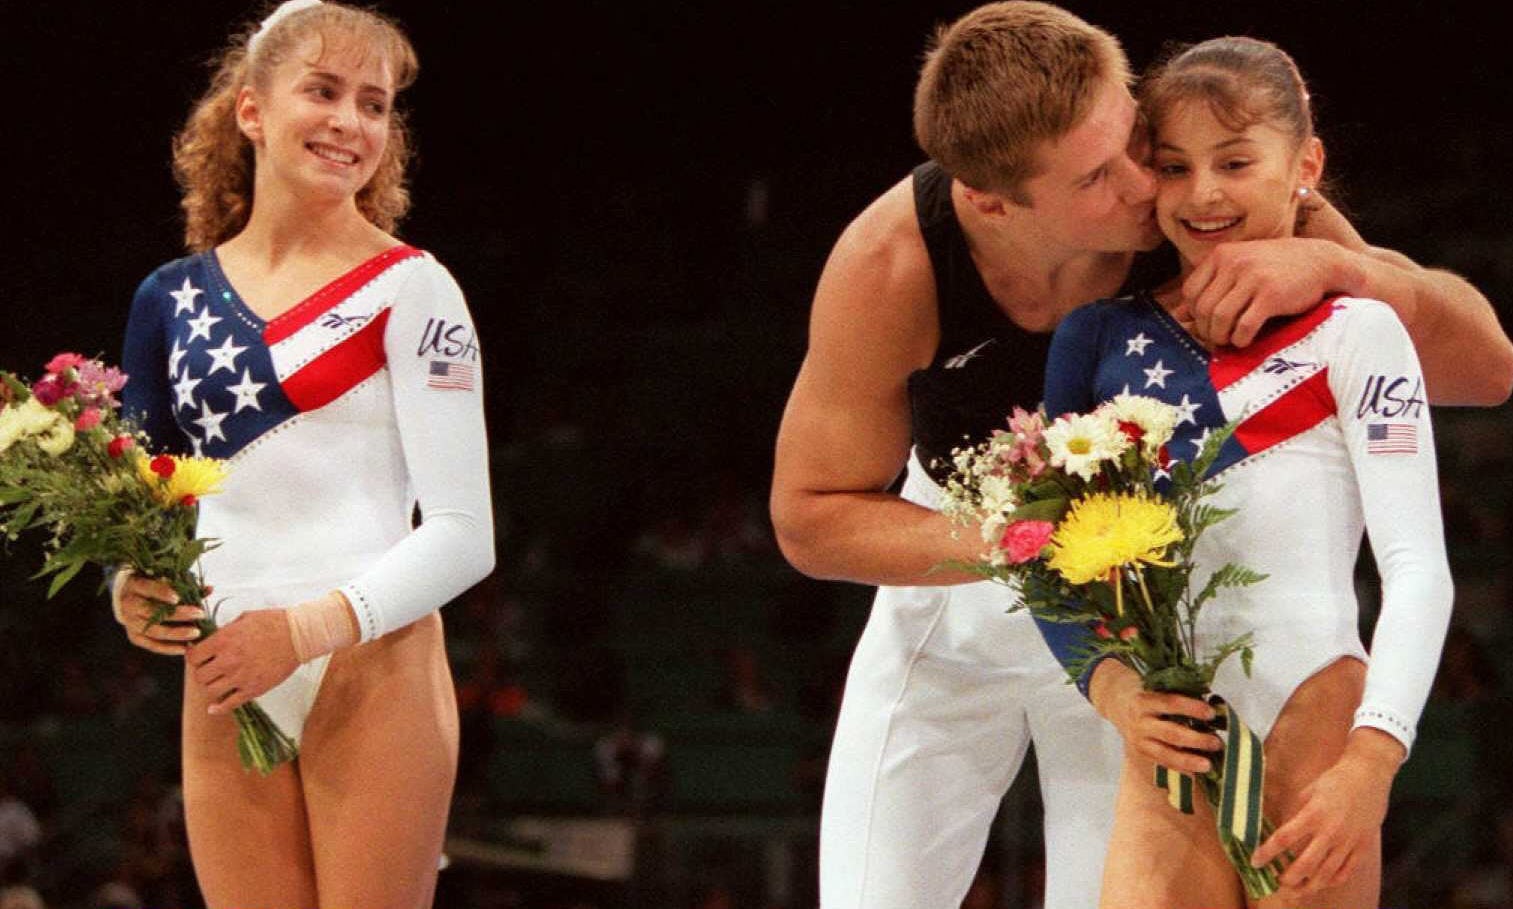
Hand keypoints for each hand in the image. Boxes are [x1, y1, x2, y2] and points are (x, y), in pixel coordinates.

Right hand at [111, 569, 205, 655]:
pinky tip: (185, 648)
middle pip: (153, 612)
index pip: (148, 588)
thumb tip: (209, 589)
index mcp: (135, 584)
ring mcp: (130, 622)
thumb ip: (185, 585)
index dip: (162, 593)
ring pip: (153, 630)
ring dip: (176, 633)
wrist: (129, 597)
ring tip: (196, 633)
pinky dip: (168, 648)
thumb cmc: (153, 584)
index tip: (178, 598)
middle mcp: (129, 604)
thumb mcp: (163, 579)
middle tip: (200, 614)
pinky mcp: (134, 636)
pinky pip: (151, 645)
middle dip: (178, 614)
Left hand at [186, 608, 299, 714]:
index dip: (194, 657)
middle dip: (202, 672)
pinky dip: (219, 708)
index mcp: (223, 641)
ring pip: (211, 691)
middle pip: (199, 677)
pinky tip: (214, 707)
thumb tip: (212, 640)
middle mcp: (228, 661)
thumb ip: (225, 631)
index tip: (199, 657)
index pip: (193, 657)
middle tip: (210, 669)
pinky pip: (229, 704)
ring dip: (212, 687)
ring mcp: (241, 677)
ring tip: (219, 682)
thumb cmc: (274, 623)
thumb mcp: (244, 618)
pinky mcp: (254, 689)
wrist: (299, 635)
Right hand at [1088, 661, 1221, 774]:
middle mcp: (1139, 721)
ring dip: (1188, 760)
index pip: (1170, 703)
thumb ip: (1181, 695)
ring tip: (1208, 765)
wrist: (1120, 705)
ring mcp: (1139, 740)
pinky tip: (1196, 773)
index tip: (1211, 713)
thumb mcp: (1158, 688)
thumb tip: (1215, 710)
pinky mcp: (1141, 753)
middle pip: (1170, 733)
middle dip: (1196, 739)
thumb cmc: (1150, 695)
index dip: (1192, 708)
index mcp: (1144, 700)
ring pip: (1165, 753)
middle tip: (1217, 743)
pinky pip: (1163, 763)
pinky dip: (1180, 769)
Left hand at [1179, 237, 1354, 346]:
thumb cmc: (1275, 267)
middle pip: (1202, 308)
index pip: (1190, 292)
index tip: (1205, 323)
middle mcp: (1234, 263)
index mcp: (1222, 255)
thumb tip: (1177, 316)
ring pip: (1219, 318)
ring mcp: (1253, 278)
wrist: (1320, 261)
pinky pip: (1244, 326)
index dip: (1193, 314)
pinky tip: (1244, 341)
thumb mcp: (1240, 267)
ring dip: (1221, 337)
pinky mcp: (1271, 295)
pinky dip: (1240, 339)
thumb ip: (1210, 286)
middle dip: (1205, 330)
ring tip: (1230, 340)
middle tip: (1217, 337)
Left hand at [1250, 729, 1399, 894]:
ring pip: (1326, 874)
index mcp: (1313, 814)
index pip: (1284, 839)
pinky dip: (1331, 880)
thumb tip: (1282, 833)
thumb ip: (1296, 814)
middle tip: (1276, 881)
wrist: (1369, 775)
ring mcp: (1348, 842)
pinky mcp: (1362, 847)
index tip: (1255, 862)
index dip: (1267, 853)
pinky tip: (1321, 882)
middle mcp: (1331, 831)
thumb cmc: (1335, 780)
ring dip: (1308, 886)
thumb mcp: (1308, 792)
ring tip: (1295, 889)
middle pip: (1305, 864)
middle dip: (1287, 878)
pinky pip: (1346, 871)